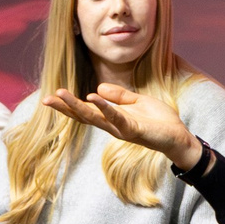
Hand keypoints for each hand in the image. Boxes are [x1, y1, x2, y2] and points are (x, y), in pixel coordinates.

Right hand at [46, 83, 200, 169]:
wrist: (179, 135)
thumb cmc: (159, 120)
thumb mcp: (137, 101)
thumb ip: (119, 96)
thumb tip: (97, 88)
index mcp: (112, 118)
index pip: (85, 111)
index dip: (69, 104)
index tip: (51, 95)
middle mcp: (112, 126)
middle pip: (83, 116)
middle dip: (64, 107)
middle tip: (46, 99)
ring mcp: (121, 129)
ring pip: (94, 117)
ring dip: (76, 106)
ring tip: (61, 94)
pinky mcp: (133, 129)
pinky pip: (116, 118)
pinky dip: (104, 107)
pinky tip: (92, 97)